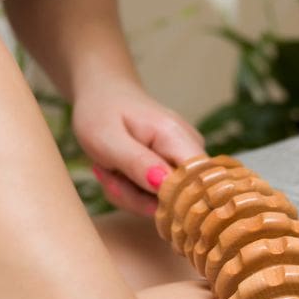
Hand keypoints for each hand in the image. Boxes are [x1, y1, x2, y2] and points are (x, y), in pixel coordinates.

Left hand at [71, 78, 205, 215]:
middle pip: (178, 199)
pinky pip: (156, 198)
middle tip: (108, 177)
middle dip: (137, 199)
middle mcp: (190, 150)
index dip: (171, 201)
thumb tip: (165, 185)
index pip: (197, 182)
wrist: (103, 95)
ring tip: (108, 170)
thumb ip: (137, 162)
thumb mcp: (107, 138)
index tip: (135, 193)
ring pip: (163, 203)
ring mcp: (184, 162)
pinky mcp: (175, 172)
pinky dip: (131, 193)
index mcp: (176, 137)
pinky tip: (117, 173)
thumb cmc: (101, 112)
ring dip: (129, 196)